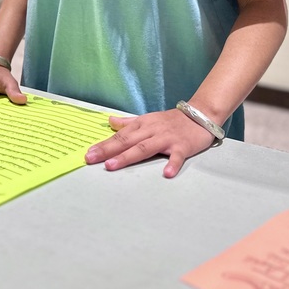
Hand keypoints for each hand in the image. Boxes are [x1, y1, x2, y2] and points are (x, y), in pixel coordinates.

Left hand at [84, 108, 216, 177]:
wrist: (200, 115)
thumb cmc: (171, 120)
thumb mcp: (148, 119)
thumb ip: (128, 122)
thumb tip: (110, 121)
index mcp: (143, 125)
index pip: (120, 135)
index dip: (104, 144)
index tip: (89, 153)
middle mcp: (152, 130)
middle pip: (128, 141)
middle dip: (108, 150)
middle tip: (91, 159)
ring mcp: (167, 138)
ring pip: (145, 148)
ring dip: (128, 156)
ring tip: (113, 165)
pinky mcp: (183, 146)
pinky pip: (177, 156)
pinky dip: (172, 164)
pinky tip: (166, 173)